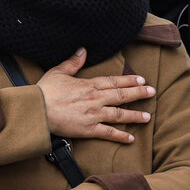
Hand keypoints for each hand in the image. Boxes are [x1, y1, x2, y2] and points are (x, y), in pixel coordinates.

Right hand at [37, 48, 154, 143]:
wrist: (37, 110)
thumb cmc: (45, 91)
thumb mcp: (58, 72)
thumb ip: (73, 62)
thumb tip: (83, 50)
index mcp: (89, 84)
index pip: (113, 81)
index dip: (129, 80)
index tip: (141, 80)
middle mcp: (95, 98)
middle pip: (121, 95)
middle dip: (138, 93)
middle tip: (152, 92)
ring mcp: (93, 114)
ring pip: (119, 114)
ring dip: (134, 115)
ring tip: (147, 117)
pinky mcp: (88, 129)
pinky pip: (108, 133)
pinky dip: (120, 136)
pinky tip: (131, 138)